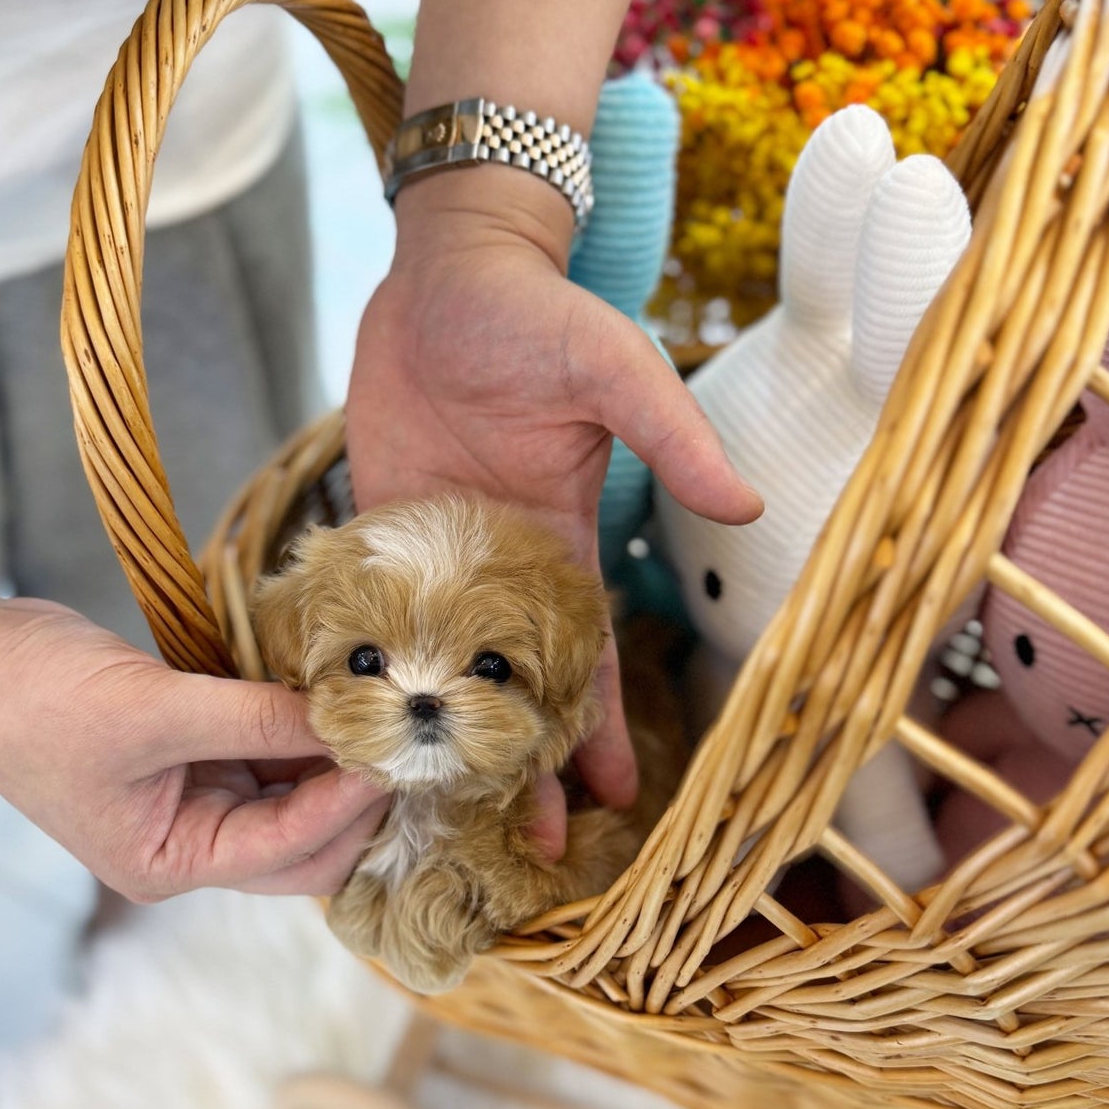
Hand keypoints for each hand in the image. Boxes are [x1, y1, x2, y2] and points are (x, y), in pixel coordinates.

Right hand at [0, 599, 389, 899]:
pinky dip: (300, 729)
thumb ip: (252, 718)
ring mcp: (191, 800)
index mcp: (168, 864)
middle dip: (354, 800)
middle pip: (302, 843)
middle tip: (407, 744)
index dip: (345, 801)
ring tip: (381, 715)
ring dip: (332, 761)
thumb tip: (341, 718)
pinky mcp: (193, 753)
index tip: (393, 752)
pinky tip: (333, 696)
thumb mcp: (152, 710)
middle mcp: (187, 845)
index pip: (285, 848)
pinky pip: (267, 752)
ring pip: (292, 796)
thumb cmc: (35, 700)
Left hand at [347, 168, 760, 808]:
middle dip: (524, 758)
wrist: (448, 269)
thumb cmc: (540, 314)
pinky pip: (373, 607)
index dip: (601, 726)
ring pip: (438, 662)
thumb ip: (673, 438)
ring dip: (442, 730)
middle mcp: (502, 564)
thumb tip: (748, 502)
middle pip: (512, 683)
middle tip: (527, 839)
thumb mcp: (617, 373)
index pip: (590, 657)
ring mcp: (437, 551)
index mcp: (566, 541)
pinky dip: (369, 661)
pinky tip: (360, 720)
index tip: (616, 796)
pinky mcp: (378, 527)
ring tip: (441, 806)